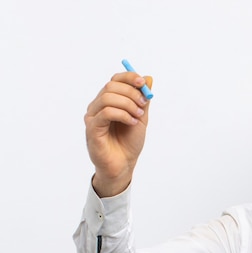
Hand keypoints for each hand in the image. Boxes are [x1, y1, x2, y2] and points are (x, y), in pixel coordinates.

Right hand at [84, 72, 152, 196]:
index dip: (129, 77)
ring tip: (138, 116)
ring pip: (107, 98)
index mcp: (108, 101)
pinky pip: (106, 113)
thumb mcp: (141, 117)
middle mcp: (97, 106)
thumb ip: (143, 99)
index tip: (143, 83)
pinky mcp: (91, 128)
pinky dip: (123, 115)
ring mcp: (92, 116)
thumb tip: (148, 78)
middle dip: (131, 93)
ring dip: (128, 104)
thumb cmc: (129, 143)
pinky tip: (132, 123)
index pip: (115, 80)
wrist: (123, 164)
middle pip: (111, 86)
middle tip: (143, 104)